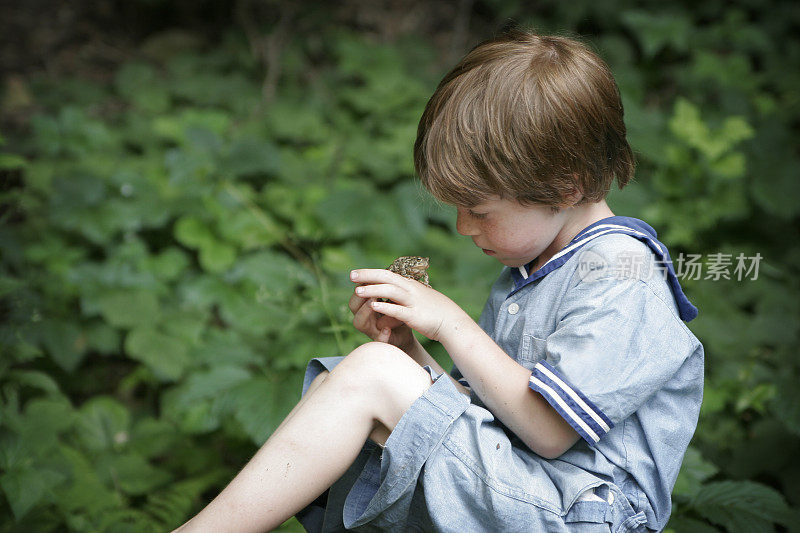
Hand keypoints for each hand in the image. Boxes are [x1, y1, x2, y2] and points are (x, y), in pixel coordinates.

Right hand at [348, 280, 414, 348]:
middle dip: (359, 297)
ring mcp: (372, 330)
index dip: (360, 285)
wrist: (409, 331)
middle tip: (369, 289)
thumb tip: (381, 271)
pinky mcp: (384, 342)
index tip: (367, 276)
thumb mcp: (393, 298)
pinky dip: (382, 335)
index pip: (357, 293)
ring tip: (374, 304)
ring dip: (365, 312)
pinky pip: (378, 340)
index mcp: (366, 305)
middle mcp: (366, 317)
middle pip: (353, 307)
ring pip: (359, 323)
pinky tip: (386, 329)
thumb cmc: (399, 311)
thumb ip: (385, 288)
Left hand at [349, 269, 469, 342]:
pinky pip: (399, 309)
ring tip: (357, 290)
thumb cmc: (433, 311)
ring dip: (373, 289)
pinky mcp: (415, 316)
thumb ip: (404, 295)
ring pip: (390, 291)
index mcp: (410, 285)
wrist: (452, 322)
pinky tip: (374, 306)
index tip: (356, 273)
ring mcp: (413, 302)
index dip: (371, 273)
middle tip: (351, 275)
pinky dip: (386, 307)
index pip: (387, 274)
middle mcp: (411, 290)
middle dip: (368, 275)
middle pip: (386, 278)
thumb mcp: (418, 298)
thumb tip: (391, 295)